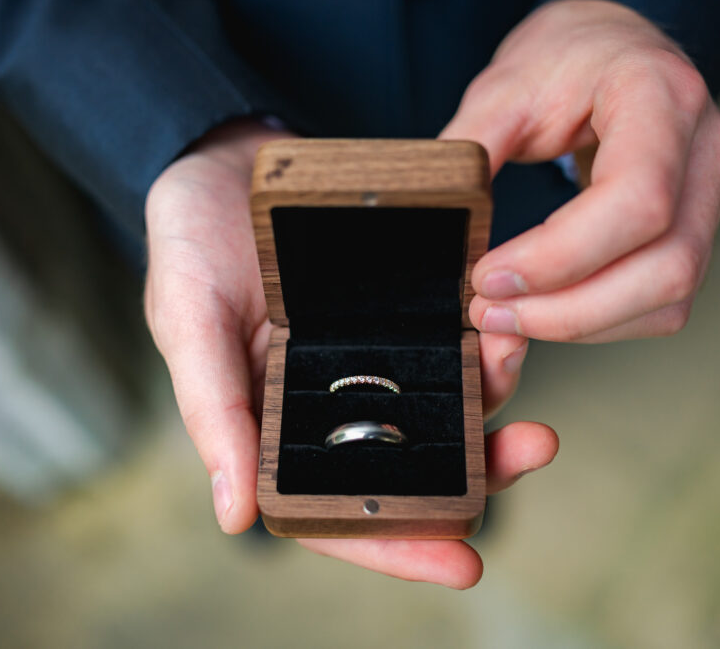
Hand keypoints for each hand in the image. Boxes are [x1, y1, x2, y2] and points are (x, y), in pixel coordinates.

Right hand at [144, 120, 557, 588]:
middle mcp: (333, 403)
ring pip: (444, 406)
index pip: (340, 509)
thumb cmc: (190, 243)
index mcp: (278, 427)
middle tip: (531, 450)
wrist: (226, 158)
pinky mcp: (401, 310)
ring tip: (512, 362)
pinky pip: (450, 341)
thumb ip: (212, 412)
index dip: (399, 543)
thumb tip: (236, 516)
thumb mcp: (189, 320)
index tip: (464, 561)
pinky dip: (480, 342)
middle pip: (411, 466)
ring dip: (490, 399)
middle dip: (477, 472)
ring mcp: (374, 357)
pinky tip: (503, 326)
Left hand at [441, 0, 719, 342]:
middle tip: (489, 312)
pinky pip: (664, 304)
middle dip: (568, 310)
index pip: (637, 198)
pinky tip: (545, 312)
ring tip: (506, 317)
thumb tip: (435, 216)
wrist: (610, 49)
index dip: (561, 256)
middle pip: (665, 264)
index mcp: (661, 97)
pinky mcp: (697, 232)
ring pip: (669, 295)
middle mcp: (705, 151)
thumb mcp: (502, 87)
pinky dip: (600, 323)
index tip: (489, 276)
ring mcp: (711, 196)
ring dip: (580, 324)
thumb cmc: (564, 60)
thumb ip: (470, 150)